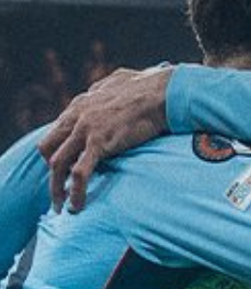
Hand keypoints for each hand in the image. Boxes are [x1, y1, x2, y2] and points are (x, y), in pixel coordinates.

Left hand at [39, 65, 172, 210]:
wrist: (164, 92)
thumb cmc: (150, 85)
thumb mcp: (119, 81)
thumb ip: (106, 89)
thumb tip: (107, 89)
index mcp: (80, 104)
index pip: (56, 133)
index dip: (57, 153)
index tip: (66, 171)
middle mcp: (76, 116)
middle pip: (48, 148)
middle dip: (51, 171)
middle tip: (60, 190)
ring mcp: (86, 130)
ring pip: (58, 164)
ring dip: (57, 188)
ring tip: (63, 207)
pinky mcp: (100, 143)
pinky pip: (80, 173)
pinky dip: (76, 191)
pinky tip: (79, 206)